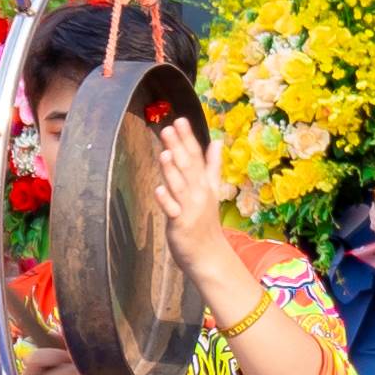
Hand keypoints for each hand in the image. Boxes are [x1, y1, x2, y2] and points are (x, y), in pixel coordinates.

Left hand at [142, 119, 236, 248]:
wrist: (209, 255)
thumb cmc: (205, 221)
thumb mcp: (212, 190)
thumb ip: (212, 165)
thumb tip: (217, 141)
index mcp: (204, 184)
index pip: (196, 156)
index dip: (188, 138)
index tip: (180, 120)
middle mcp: (198, 193)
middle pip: (187, 166)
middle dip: (178, 147)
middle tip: (168, 128)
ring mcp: (190, 208)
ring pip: (179, 186)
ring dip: (172, 170)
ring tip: (165, 152)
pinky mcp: (180, 224)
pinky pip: (172, 211)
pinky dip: (165, 200)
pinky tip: (157, 189)